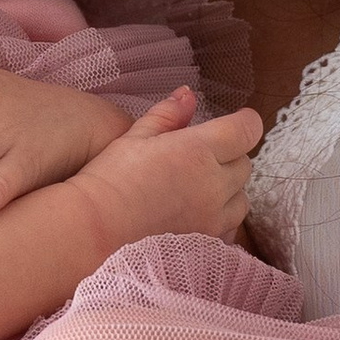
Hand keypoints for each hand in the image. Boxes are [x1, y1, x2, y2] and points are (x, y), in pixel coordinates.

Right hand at [69, 89, 263, 249]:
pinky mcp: (206, 244)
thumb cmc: (108, 181)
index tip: (234, 123)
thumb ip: (167, 115)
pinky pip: (230, 230)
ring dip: (228, 191)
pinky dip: (220, 220)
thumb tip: (188, 94)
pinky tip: (193, 217)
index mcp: (198, 151)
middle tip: (199, 159)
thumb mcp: (133, 138)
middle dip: (229, 157)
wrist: (92, 232)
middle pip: (244, 164)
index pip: (247, 129)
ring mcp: (213, 219)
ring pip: (241, 200)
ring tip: (197, 190)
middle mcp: (214, 185)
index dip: (244, 123)